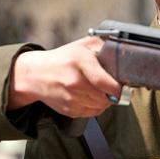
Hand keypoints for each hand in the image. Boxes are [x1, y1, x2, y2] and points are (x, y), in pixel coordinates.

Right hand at [7, 36, 121, 116]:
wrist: (36, 74)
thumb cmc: (63, 59)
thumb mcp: (82, 45)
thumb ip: (103, 45)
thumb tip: (123, 52)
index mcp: (79, 62)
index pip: (105, 82)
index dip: (119, 87)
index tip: (123, 86)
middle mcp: (74, 82)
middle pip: (106, 97)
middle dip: (113, 93)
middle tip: (112, 86)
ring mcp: (70, 98)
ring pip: (100, 106)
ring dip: (105, 100)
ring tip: (99, 90)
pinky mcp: (68, 110)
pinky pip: (91, 113)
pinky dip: (95, 106)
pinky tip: (90, 96)